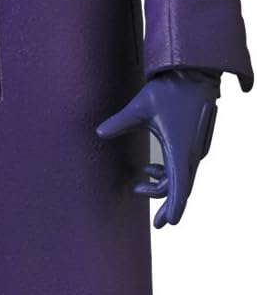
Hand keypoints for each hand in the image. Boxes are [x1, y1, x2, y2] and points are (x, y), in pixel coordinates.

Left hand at [95, 70, 219, 228]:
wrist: (193, 71)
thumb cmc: (168, 88)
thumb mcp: (141, 106)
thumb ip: (120, 122)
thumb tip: (99, 133)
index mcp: (180, 148)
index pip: (179, 186)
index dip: (174, 206)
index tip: (169, 223)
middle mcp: (191, 152)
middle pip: (182, 187)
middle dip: (168, 205)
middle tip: (157, 223)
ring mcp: (195, 147)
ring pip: (182, 176)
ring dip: (164, 185)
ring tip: (139, 184)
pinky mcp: (195, 141)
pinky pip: (184, 165)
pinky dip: (168, 172)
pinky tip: (150, 167)